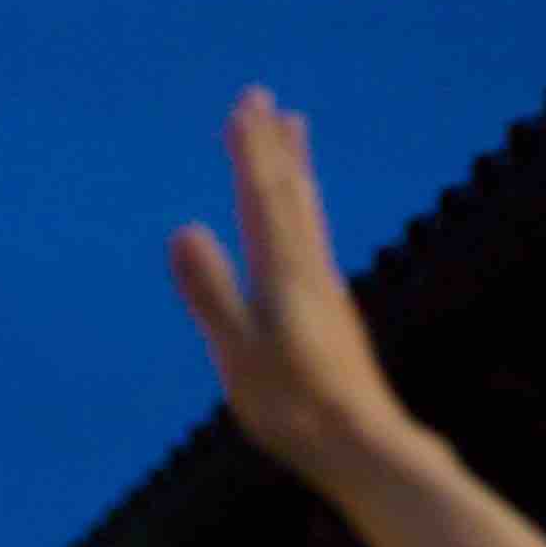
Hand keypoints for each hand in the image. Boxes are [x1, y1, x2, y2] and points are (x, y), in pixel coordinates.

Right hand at [169, 88, 414, 501]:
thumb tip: (183, 230)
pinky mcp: (336, 316)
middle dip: (274, 146)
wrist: (362, 446)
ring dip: (297, 171)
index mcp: (283, 273)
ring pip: (309, 214)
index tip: (245, 105)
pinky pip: (316, 241)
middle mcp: (311, 270)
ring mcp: (328, 291)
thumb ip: (212, 293)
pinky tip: (306, 222)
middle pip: (291, 194)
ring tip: (296, 135)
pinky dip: (306, 212)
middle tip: (266, 100)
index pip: (262, 197)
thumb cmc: (295, 408)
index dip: (252, 151)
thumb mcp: (240, 354)